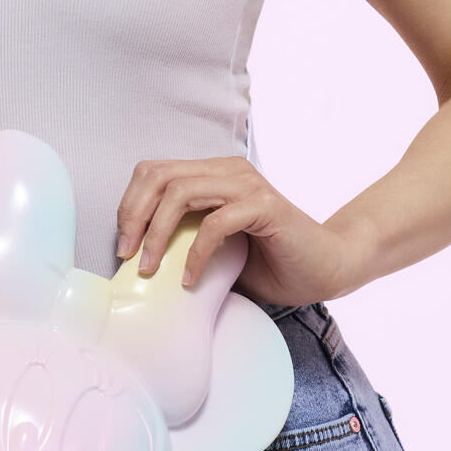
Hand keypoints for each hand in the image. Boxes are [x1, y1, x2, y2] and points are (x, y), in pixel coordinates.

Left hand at [113, 156, 368, 307]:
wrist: (327, 270)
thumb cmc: (270, 263)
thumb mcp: (214, 249)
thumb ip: (183, 239)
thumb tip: (135, 257)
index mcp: (214, 174)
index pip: (154, 172)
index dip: (129, 205)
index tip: (123, 247)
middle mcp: (229, 171)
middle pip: (159, 176)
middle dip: (133, 216)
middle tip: (128, 256)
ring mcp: (248, 185)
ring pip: (181, 192)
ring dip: (158, 234)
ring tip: (152, 270)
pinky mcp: (266, 207)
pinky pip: (215, 222)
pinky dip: (196, 253)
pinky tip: (191, 280)